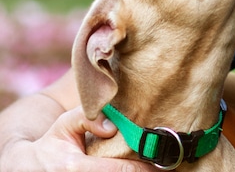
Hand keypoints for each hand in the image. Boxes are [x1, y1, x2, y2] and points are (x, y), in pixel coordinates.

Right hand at [1, 106, 155, 171]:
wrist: (27, 168)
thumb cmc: (52, 144)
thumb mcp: (66, 124)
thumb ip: (89, 118)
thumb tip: (112, 127)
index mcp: (76, 168)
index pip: (118, 171)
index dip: (141, 168)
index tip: (156, 163)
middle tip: (155, 167)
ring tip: (144, 168)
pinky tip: (129, 170)